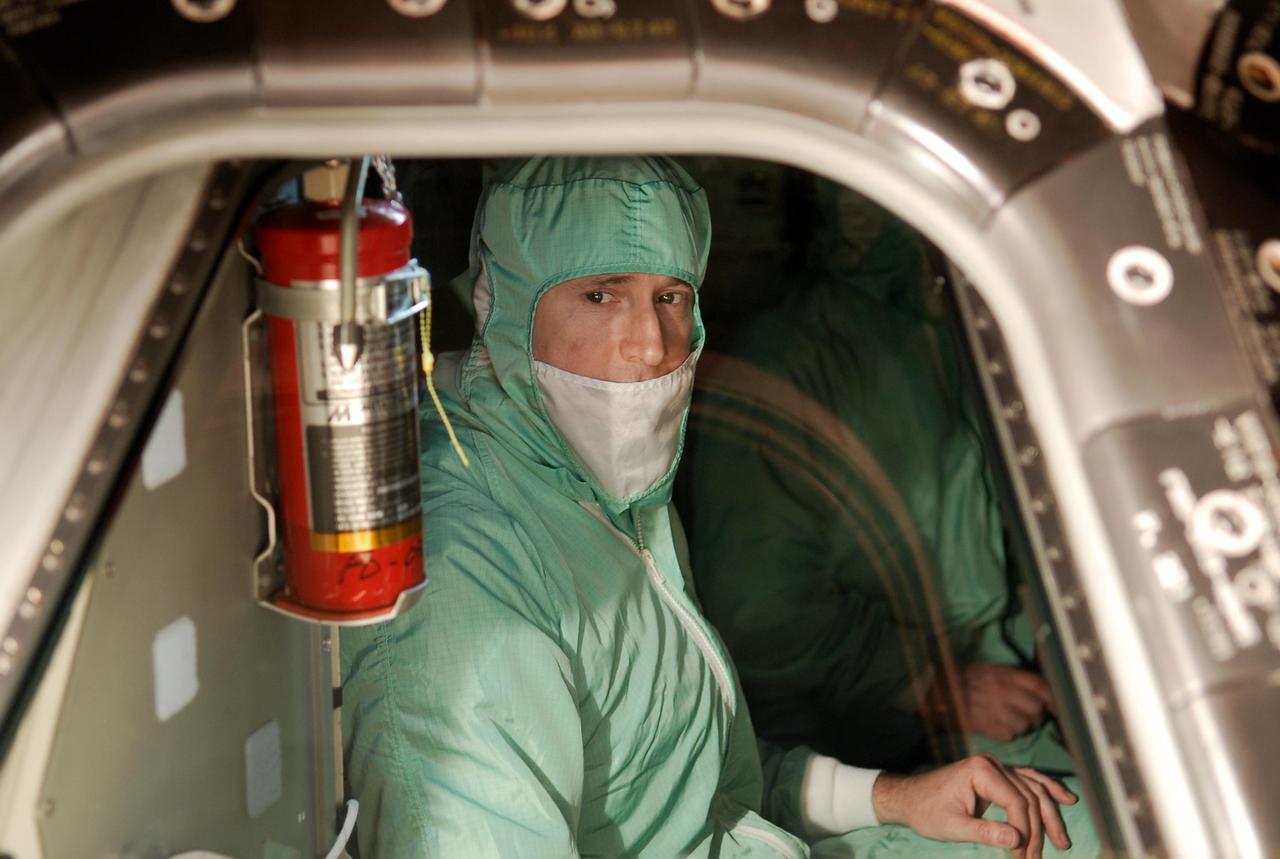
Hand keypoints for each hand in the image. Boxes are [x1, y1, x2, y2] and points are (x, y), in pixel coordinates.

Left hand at [872, 754, 1076, 858]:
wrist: (909, 798)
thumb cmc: (926, 811)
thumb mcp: (952, 827)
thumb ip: (984, 832)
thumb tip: (1018, 839)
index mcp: (980, 771)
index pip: (1016, 802)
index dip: (1024, 831)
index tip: (1021, 856)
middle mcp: (992, 763)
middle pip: (1029, 797)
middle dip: (1039, 830)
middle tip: (1039, 858)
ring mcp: (996, 766)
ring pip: (1034, 789)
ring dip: (1050, 815)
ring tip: (1063, 841)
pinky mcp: (996, 774)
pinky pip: (1028, 781)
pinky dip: (1047, 791)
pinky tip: (1066, 800)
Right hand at [943, 663, 1054, 742]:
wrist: (933, 692)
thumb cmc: (962, 681)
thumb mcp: (988, 669)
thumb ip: (1014, 678)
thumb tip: (1043, 692)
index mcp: (1003, 673)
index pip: (1040, 686)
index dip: (1053, 699)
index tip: (1055, 708)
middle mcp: (1002, 690)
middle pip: (1037, 708)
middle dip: (1035, 715)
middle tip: (1025, 716)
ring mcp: (994, 708)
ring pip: (1025, 725)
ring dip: (1021, 727)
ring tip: (1008, 721)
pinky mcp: (987, 726)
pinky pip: (1010, 735)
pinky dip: (1007, 734)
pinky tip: (997, 727)